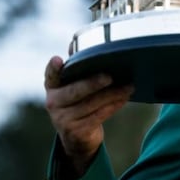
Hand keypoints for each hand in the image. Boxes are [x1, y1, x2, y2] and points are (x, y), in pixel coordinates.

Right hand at [43, 56, 132, 174]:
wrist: (78, 138)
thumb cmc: (79, 103)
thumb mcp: (74, 86)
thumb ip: (76, 67)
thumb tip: (75, 42)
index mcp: (53, 87)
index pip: (51, 75)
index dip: (53, 67)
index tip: (58, 59)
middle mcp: (53, 102)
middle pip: (75, 91)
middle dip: (93, 83)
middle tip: (110, 76)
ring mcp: (63, 119)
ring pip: (92, 103)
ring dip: (113, 94)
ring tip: (129, 86)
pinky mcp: (76, 131)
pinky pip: (99, 115)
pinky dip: (114, 105)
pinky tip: (124, 98)